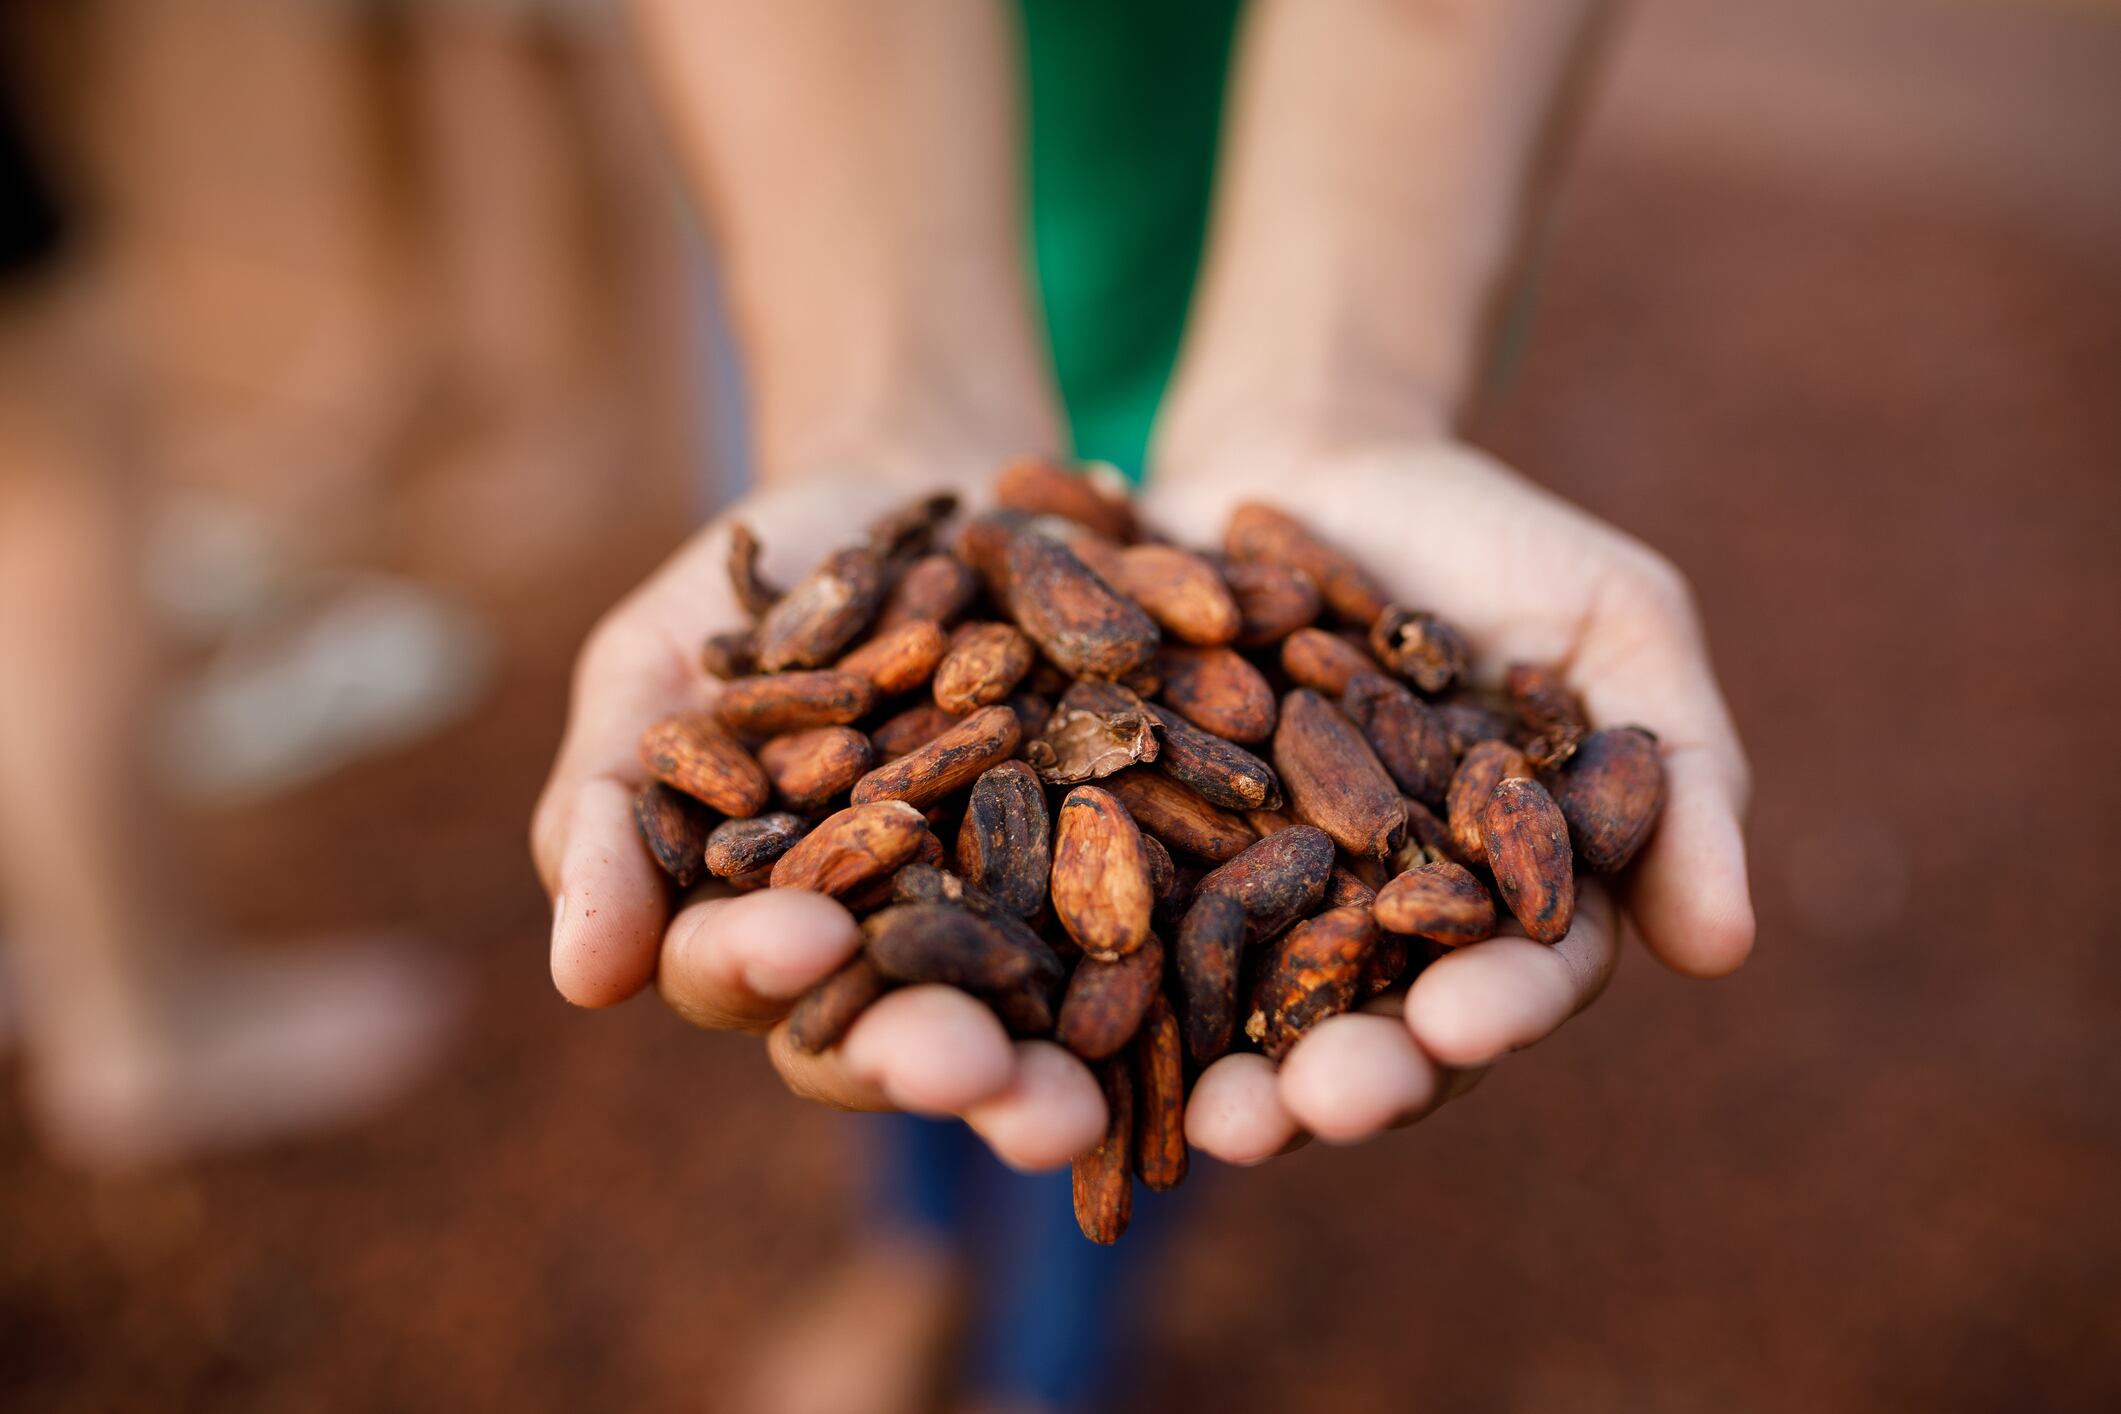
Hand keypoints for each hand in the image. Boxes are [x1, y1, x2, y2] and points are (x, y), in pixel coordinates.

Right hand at [530, 469, 1104, 1171]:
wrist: (922, 488)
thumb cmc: (759, 587)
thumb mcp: (654, 670)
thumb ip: (611, 813)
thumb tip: (581, 982)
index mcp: (762, 923)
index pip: (744, 971)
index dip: (765, 963)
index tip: (803, 937)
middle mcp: (891, 951)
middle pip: (894, 1032)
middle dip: (925, 1058)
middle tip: (965, 1073)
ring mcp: (1012, 921)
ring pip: (1024, 1023)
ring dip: (1046, 1073)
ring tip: (1073, 1105)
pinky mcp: (1121, 876)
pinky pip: (1145, 930)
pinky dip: (1162, 963)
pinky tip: (1184, 989)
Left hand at [1143, 436, 1754, 1162]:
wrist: (1311, 451)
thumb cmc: (1488, 535)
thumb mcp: (1614, 617)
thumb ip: (1680, 769)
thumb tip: (1728, 948)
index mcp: (1506, 892)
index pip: (1521, 970)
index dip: (1495, 1006)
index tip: (1459, 1021)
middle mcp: (1382, 923)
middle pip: (1380, 1025)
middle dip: (1357, 1074)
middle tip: (1317, 1107)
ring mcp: (1261, 898)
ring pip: (1252, 1010)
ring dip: (1233, 1076)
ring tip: (1210, 1125)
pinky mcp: (1152, 858)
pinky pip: (1131, 927)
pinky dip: (1117, 973)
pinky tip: (1088, 1018)